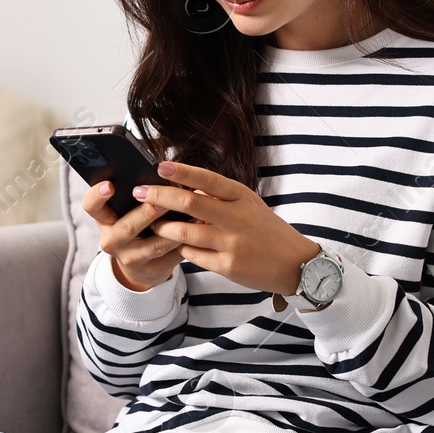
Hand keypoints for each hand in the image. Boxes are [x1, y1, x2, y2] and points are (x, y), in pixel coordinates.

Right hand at [81, 181, 184, 291]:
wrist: (141, 266)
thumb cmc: (137, 228)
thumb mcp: (127, 213)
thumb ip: (137, 197)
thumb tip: (161, 171)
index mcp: (104, 220)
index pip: (91, 206)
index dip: (97, 195)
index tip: (110, 185)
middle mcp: (112, 240)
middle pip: (127, 226)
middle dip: (146, 213)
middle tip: (162, 201)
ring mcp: (130, 258)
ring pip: (154, 244)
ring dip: (175, 229)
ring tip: (194, 215)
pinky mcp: (151, 270)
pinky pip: (171, 256)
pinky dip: (186, 242)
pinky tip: (199, 230)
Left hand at [138, 161, 319, 295]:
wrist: (294, 263)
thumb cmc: (266, 229)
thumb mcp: (248, 205)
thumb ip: (219, 197)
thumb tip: (187, 189)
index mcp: (242, 197)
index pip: (207, 179)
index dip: (182, 171)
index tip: (160, 166)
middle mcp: (236, 218)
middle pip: (190, 203)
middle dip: (159, 196)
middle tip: (139, 192)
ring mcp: (231, 243)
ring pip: (185, 232)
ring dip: (163, 226)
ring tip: (152, 222)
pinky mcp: (227, 266)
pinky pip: (193, 255)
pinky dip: (181, 248)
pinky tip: (174, 244)